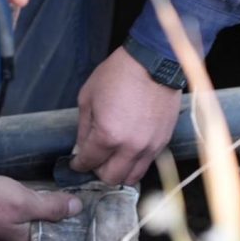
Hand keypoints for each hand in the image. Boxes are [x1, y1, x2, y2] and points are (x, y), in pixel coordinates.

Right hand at [0, 175, 81, 240]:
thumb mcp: (23, 200)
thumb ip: (51, 206)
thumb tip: (78, 208)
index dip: (73, 229)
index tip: (87, 216)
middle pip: (46, 238)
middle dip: (60, 224)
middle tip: (77, 206)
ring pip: (33, 232)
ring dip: (45, 220)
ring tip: (62, 203)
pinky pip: (21, 227)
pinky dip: (31, 218)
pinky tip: (36, 204)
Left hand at [71, 46, 181, 184]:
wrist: (154, 62)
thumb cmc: (118, 75)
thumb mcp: (88, 97)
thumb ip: (83, 127)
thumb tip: (81, 147)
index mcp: (107, 136)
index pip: (89, 163)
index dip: (78, 164)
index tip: (76, 162)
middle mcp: (130, 147)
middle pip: (110, 178)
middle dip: (97, 172)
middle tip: (94, 160)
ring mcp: (150, 147)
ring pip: (132, 177)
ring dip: (119, 172)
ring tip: (112, 159)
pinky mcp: (163, 142)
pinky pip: (147, 164)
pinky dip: (135, 163)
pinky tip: (128, 151)